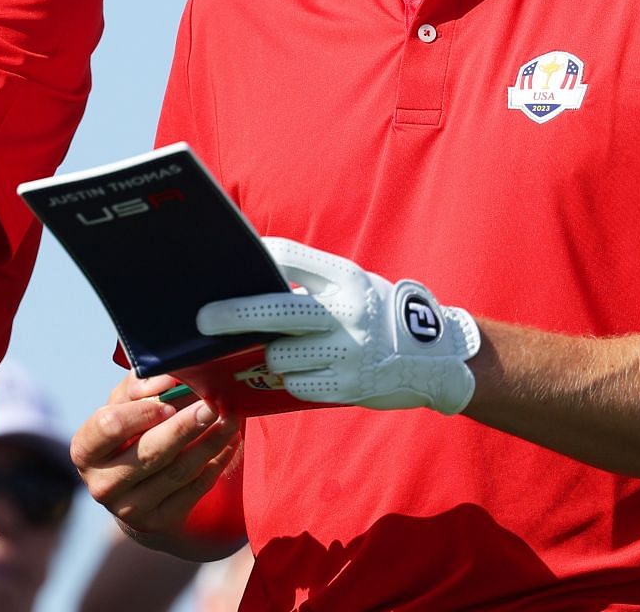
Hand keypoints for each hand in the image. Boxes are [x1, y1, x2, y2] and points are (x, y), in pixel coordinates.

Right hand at [71, 371, 241, 538]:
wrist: (131, 487)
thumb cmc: (127, 432)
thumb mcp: (122, 405)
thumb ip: (138, 386)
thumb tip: (167, 379)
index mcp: (86, 450)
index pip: (108, 427)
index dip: (139, 413)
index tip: (168, 401)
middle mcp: (102, 484)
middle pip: (149, 452)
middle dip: (184, 426)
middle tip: (213, 405)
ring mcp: (130, 509)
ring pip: (178, 472)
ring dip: (210, 443)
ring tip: (231, 418)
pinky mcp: (158, 522)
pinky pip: (194, 491)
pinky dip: (217, 464)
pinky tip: (231, 442)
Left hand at [198, 237, 481, 415]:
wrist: (437, 359)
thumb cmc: (378, 316)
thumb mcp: (353, 287)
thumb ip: (310, 286)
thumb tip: (248, 290)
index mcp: (345, 277)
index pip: (286, 254)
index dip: (253, 258)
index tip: (226, 263)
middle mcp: (347, 311)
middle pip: (274, 309)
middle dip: (232, 314)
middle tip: (202, 320)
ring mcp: (349, 350)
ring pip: (280, 355)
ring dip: (274, 357)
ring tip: (293, 353)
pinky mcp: (350, 385)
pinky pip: (297, 384)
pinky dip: (297, 380)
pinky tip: (314, 372)